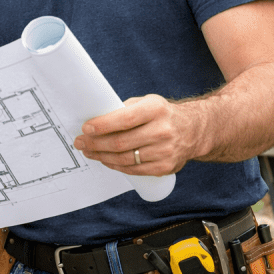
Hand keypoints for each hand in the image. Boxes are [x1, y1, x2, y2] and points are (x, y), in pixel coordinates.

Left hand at [73, 94, 200, 176]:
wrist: (194, 131)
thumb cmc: (162, 115)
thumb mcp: (147, 103)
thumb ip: (124, 110)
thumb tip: (96, 119)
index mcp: (156, 109)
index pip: (124, 119)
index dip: (102, 126)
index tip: (86, 128)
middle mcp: (162, 130)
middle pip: (121, 142)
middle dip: (95, 143)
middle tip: (80, 142)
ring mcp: (165, 151)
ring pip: (125, 159)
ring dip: (102, 156)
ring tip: (89, 151)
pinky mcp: (165, 167)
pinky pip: (134, 170)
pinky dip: (116, 166)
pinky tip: (105, 160)